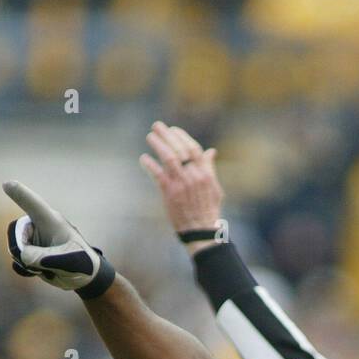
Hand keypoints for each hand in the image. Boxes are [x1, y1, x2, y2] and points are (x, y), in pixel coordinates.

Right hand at [4, 180, 114, 296]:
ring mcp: (34, 239)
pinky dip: (26, 268)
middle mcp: (40, 226)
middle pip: (16, 233)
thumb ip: (44, 257)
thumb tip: (23, 255)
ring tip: (49, 266)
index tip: (6, 185)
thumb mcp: (67, 261)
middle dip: (23, 249)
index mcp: (51, 221)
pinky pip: (18, 258)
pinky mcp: (32, 251)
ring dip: (27, 262)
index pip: (33, 204)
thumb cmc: (82, 262)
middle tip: (44, 262)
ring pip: (16, 248)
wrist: (85, 276)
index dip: (19, 193)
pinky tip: (42, 271)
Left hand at [141, 122, 224, 248]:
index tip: (173, 130)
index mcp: (205, 173)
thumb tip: (211, 152)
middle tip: (157, 126)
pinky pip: (158, 174)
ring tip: (150, 137)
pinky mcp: (170, 193)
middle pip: (179, 148)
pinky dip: (150, 165)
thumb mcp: (214, 188)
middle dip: (167, 135)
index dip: (182, 136)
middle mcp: (194, 176)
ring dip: (158, 144)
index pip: (193, 148)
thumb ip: (210, 168)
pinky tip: (144, 158)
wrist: (200, 231)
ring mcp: (182, 184)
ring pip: (169, 157)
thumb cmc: (208, 210)